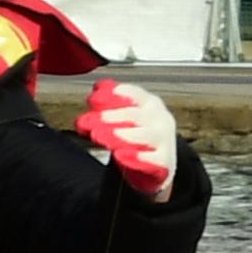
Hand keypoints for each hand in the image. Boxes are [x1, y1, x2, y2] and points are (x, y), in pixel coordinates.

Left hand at [76, 78, 178, 198]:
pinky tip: (119, 156)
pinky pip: (152, 160)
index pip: (133, 94)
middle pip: (134, 115)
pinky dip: (136, 158)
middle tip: (86, 122)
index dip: (113, 95)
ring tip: (98, 136)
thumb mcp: (124, 116)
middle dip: (109, 117)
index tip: (92, 100)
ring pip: (144, 136)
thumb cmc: (136, 134)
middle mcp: (160, 118)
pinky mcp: (165, 162)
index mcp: (150, 103)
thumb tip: (97, 88)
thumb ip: (110, 104)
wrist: (157, 164)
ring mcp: (164, 140)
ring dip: (120, 135)